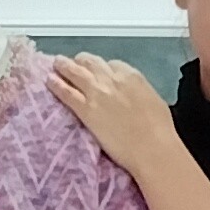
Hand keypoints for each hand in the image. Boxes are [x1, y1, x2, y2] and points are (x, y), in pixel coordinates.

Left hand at [49, 52, 182, 170]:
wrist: (151, 147)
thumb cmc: (159, 129)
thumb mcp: (153, 99)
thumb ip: (138, 91)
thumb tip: (132, 93)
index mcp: (131, 75)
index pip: (111, 64)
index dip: (103, 67)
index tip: (98, 71)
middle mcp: (112, 79)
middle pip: (90, 62)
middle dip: (81, 62)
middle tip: (73, 63)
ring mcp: (96, 93)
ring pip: (75, 72)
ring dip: (64, 66)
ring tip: (56, 63)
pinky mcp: (85, 109)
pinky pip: (66, 92)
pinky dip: (56, 85)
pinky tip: (49, 81)